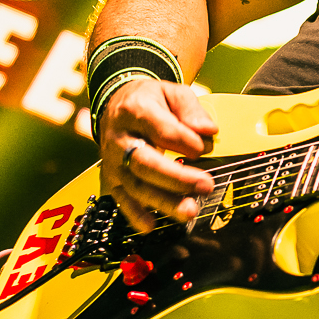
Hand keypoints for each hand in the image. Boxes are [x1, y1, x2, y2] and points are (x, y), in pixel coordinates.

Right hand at [97, 77, 219, 232]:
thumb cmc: (150, 100)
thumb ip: (191, 109)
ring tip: (190, 211)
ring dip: (163, 201)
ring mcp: (112, 161)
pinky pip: (120, 199)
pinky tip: (151, 225)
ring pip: (135, 185)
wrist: (117, 104)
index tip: (204, 148)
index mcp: (135, 111)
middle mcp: (119, 138)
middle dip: (177, 178)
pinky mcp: (110, 178)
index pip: (162, 131)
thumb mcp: (172, 92)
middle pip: (146, 163)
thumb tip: (208, 131)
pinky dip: (134, 214)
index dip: (185, 141)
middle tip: (206, 186)